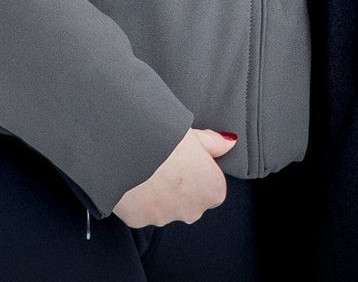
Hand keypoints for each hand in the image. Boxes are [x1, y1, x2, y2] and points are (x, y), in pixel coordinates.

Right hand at [112, 127, 236, 227]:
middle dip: (180, 185)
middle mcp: (193, 211)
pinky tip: (134, 178)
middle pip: (190, 199)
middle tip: (166, 161)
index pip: (211, 183)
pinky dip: (139, 198)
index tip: (186, 156)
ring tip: (147, 167)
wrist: (127, 151)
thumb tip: (229, 143)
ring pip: (166, 206)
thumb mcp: (194, 135)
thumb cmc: (166, 139)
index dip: (199, 168)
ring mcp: (166, 218)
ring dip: (160, 193)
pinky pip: (143, 209)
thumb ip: (214, 143)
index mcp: (212, 190)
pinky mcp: (140, 221)